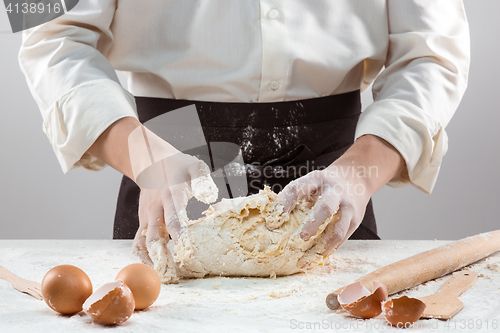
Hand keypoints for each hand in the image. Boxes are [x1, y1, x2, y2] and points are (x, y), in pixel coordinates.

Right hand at [132, 148, 217, 266]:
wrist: (150, 162)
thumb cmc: (178, 167)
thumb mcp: (193, 167)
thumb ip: (202, 181)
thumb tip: (209, 197)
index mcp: (171, 195)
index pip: (175, 219)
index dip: (180, 237)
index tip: (187, 253)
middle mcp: (157, 208)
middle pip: (157, 236)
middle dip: (164, 256)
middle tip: (174, 274)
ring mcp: (147, 215)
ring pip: (145, 242)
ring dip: (153, 260)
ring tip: (163, 276)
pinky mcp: (142, 221)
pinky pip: (138, 241)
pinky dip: (144, 256)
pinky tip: (153, 267)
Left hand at [276, 135, 405, 254]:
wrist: (356, 178)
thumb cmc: (324, 185)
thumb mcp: (311, 182)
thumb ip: (295, 197)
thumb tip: (273, 220)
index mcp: (317, 179)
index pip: (299, 189)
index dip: (285, 204)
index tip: (273, 222)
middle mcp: (335, 192)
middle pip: (326, 208)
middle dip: (312, 225)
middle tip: (299, 239)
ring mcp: (348, 207)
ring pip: (338, 229)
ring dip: (322, 246)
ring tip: (306, 259)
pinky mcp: (355, 220)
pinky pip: (342, 238)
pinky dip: (328, 250)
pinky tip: (316, 258)